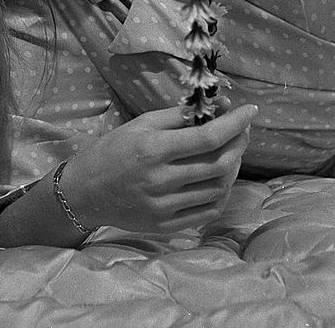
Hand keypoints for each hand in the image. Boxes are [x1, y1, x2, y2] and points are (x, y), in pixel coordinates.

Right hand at [59, 104, 257, 232]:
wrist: (84, 193)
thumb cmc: (113, 150)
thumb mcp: (141, 124)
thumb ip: (179, 117)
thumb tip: (216, 108)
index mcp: (154, 149)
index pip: (208, 137)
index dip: (235, 123)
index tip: (250, 111)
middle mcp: (161, 180)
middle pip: (219, 163)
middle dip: (239, 142)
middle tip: (242, 130)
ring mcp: (165, 207)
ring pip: (218, 188)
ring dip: (233, 166)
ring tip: (231, 151)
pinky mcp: (166, 226)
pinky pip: (208, 211)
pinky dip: (222, 193)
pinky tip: (220, 178)